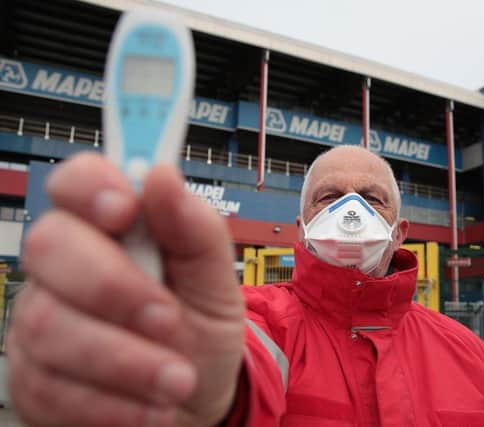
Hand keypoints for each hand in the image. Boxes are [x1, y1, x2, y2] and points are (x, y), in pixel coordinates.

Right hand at [8, 153, 244, 426]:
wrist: (196, 403)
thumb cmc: (202, 333)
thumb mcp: (217, 283)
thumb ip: (196, 231)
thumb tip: (163, 176)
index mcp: (113, 231)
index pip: (76, 181)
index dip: (90, 186)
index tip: (125, 209)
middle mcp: (66, 269)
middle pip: (49, 245)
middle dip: (115, 287)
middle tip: (168, 319)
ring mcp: (41, 323)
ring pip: (48, 324)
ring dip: (126, 359)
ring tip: (176, 380)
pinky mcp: (33, 381)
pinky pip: (50, 388)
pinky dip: (113, 404)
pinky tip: (149, 408)